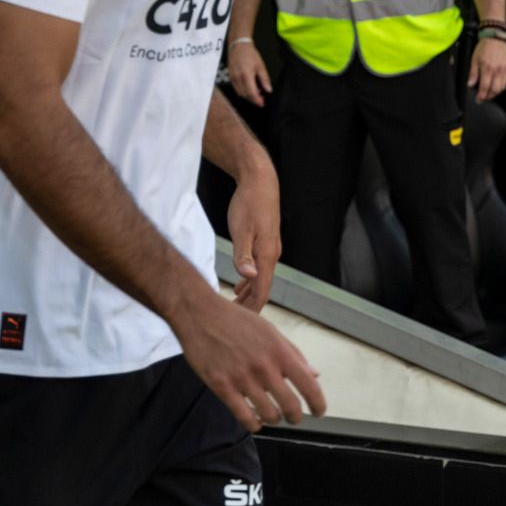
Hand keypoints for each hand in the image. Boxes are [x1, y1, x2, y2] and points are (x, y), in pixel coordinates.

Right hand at [171, 292, 324, 431]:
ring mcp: (242, 378)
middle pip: (291, 407)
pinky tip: (255, 419)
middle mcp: (263, 366)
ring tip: (272, 414)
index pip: (308, 385)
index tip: (319, 411)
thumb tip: (314, 374)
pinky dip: (254, 424)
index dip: (318, 404)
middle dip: (296, 417)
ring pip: (269, 415)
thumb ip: (293, 354)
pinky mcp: (222, 387)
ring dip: (274, 419)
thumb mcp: (269, 331)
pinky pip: (245, 417)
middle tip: (294, 417)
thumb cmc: (235, 320)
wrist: (200, 314)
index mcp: (279, 350)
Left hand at [226, 158, 280, 310]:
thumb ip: (243, 255)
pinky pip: (259, 268)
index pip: (262, 292)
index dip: (252, 310)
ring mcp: (270, 249)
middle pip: (262, 289)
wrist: (260, 181)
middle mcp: (272, 255)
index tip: (239, 324)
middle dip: (249, 306)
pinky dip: (250, 281)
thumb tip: (248, 277)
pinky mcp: (265, 242)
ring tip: (235, 308)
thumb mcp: (241, 230)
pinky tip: (240, 285)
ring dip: (248, 294)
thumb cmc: (249, 203)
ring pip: (260, 279)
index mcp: (267, 255)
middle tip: (233, 321)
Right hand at [228, 42, 271, 105]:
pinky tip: (248, 87)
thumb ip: (265, 79)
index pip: (252, 93)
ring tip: (256, 92)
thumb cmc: (249, 54)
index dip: (257, 100)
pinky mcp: (230, 77)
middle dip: (253, 99)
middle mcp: (238, 78)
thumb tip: (268, 89)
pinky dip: (242, 91)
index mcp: (246, 75)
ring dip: (248, 96)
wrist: (238, 45)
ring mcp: (232, 78)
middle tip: (260, 99)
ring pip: (240, 93)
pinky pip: (236, 88)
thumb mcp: (260, 66)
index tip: (262, 103)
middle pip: (245, 95)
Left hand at [468, 35, 505, 100]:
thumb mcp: (474, 59)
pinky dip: (501, 88)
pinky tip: (496, 88)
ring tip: (488, 95)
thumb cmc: (484, 47)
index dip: (481, 96)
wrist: (495, 38)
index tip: (478, 100)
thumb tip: (470, 84)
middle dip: (488, 97)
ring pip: (501, 88)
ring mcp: (503, 70)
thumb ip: (473, 73)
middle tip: (483, 99)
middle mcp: (496, 70)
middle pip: (494, 90)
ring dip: (494, 94)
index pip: (485, 87)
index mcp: (487, 68)